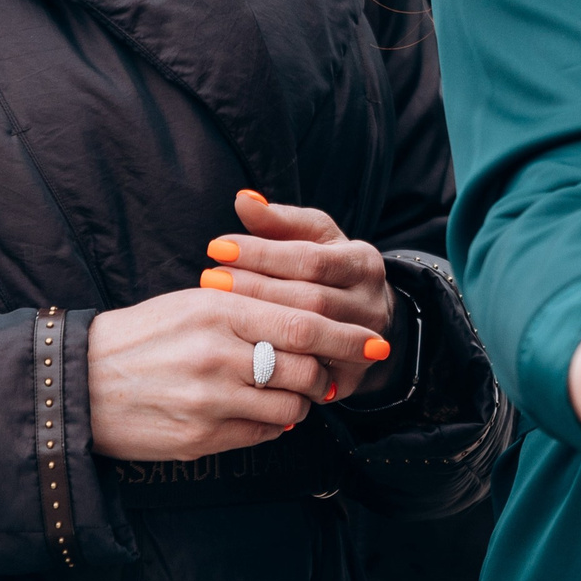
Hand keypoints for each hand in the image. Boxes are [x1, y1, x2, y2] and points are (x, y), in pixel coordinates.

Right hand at [87, 282, 390, 460]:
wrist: (78, 384)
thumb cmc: (143, 335)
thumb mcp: (194, 302)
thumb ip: (251, 306)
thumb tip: (307, 321)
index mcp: (219, 308)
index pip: (303, 322)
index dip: (345, 336)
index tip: (374, 342)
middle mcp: (218, 354)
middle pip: (304, 368)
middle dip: (326, 373)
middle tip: (331, 373)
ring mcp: (209, 400)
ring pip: (289, 407)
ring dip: (301, 403)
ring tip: (291, 394)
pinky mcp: (199, 439)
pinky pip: (262, 435)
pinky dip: (274, 426)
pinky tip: (261, 414)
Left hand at [201, 189, 395, 404]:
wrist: (362, 322)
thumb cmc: (326, 271)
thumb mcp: (312, 240)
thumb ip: (278, 222)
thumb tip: (243, 200)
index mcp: (364, 263)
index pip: (310, 258)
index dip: (263, 253)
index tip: (218, 246)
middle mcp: (371, 303)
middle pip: (309, 299)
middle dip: (255, 287)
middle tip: (210, 278)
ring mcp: (363, 344)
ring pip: (308, 336)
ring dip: (258, 322)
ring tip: (216, 308)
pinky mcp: (347, 380)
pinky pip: (305, 374)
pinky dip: (270, 361)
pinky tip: (236, 348)